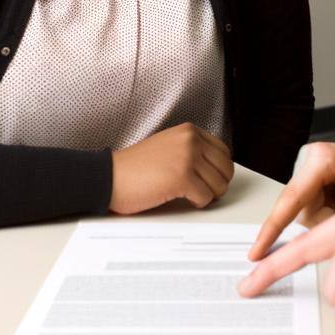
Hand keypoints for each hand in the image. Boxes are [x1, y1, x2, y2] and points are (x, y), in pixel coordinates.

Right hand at [109, 122, 233, 213]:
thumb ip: (190, 150)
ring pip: (218, 185)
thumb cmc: (134, 168)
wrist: (109, 177)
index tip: (211, 179)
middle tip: (204, 192)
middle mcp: (190, 140)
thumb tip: (215, 168)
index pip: (223, 151)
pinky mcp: (181, 178)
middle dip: (218, 184)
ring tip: (191, 195)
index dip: (220, 170)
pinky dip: (197, 203)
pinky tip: (182, 199)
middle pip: (225, 168)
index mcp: (188, 131)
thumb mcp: (168, 146)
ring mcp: (187, 158)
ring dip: (208, 195)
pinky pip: (205, 197)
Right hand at [248, 141, 334, 259]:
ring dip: (332, 219)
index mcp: (323, 158)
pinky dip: (332, 216)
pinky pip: (314, 214)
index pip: (291, 199)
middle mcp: (310, 161)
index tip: (257, 253)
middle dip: (329, 220)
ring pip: (307, 216)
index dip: (273, 228)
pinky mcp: (312, 182)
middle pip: (302, 212)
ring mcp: (309, 171)